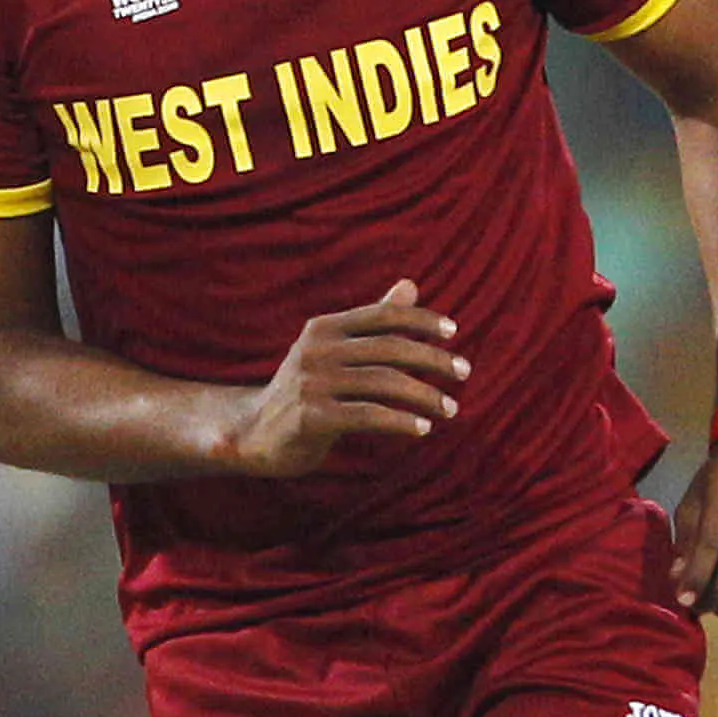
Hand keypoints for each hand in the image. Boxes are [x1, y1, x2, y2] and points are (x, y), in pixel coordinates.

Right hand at [228, 279, 469, 478]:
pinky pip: (368, 416)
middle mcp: (317, 349)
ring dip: (424, 395)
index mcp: (324, 327)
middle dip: (432, 359)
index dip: (420, 320)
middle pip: (389, 348)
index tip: (453, 332)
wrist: (253, 432)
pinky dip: (400, 421)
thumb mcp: (335, 349)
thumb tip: (411, 284)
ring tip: (451, 408)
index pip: (382, 315)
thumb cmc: (306, 388)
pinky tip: (423, 428)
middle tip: (464, 372)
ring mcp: (312, 383)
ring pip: (383, 383)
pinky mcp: (311, 417)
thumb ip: (372, 321)